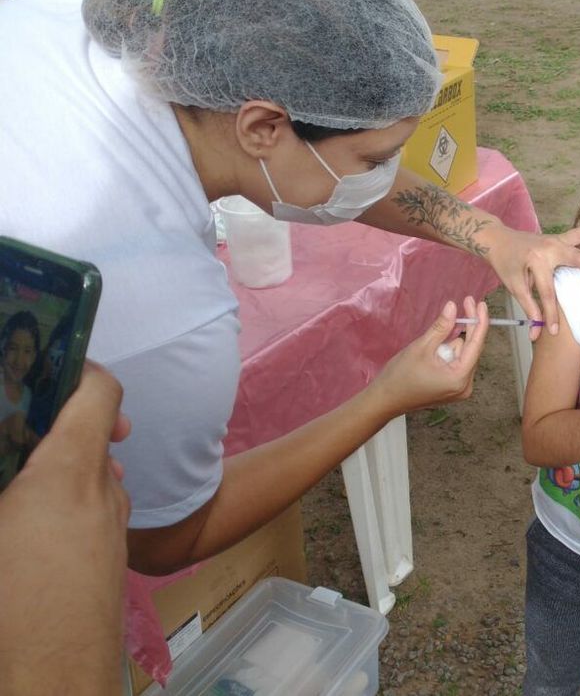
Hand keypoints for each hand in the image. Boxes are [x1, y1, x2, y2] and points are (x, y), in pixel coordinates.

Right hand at [0, 362, 130, 695]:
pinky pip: (92, 512)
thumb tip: (19, 467)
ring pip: (91, 475)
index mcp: (70, 471)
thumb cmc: (11, 602)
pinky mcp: (111, 557)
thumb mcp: (1, 518)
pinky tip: (27, 532)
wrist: (55, 683)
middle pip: (90, 435)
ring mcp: (113, 525)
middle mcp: (105, 490)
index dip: (76, 371)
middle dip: (49, 429)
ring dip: (57, 470)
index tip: (42, 372)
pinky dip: (65, 505)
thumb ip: (14, 474)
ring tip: (15, 485)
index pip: (100, 391)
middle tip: (14, 437)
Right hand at [373, 296, 488, 414]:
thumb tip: (453, 306)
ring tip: (430, 350)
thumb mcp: (422, 347)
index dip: (480, 321)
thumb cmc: (400, 375)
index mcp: (459, 377)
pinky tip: (434, 355)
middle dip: (466, 330)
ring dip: (451, 345)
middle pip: (472, 350)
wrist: (385, 399)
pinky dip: (450, 354)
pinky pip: (458, 364)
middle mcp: (465, 386)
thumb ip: (441, 327)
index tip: (480, 303)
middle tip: (464, 304)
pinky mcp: (453, 390)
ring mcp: (460, 390)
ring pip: (464, 355)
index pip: (476, 344)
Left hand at [486, 226, 579, 338]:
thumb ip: (528, 307)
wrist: (498, 240)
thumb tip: (536, 331)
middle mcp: (550, 247)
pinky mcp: (559, 237)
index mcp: (536, 260)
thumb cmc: (505, 263)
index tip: (554, 331)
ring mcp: (556, 239)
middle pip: (578, 259)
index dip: (551, 314)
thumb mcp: (513, 285)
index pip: (547, 292)